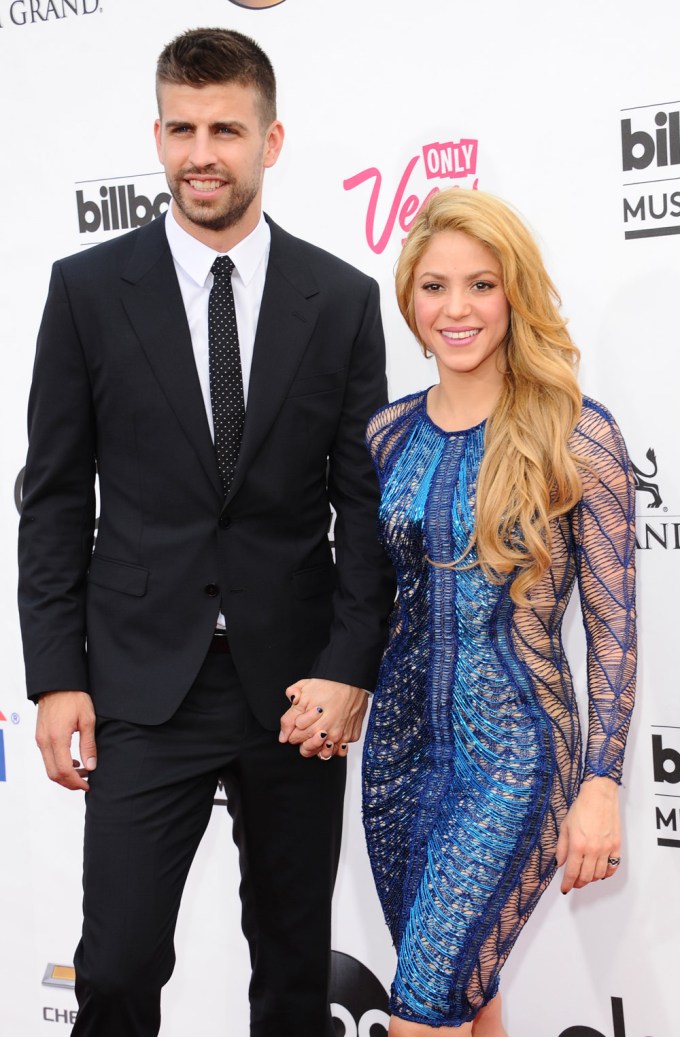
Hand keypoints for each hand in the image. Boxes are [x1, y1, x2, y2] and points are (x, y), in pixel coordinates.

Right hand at [35, 690, 96, 790]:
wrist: (58, 684)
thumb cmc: (73, 697)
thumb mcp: (87, 720)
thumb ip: (88, 745)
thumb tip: (91, 765)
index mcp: (57, 738)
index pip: (64, 770)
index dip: (76, 782)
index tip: (87, 784)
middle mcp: (45, 741)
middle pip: (54, 773)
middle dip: (69, 782)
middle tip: (85, 782)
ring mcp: (40, 739)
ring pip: (49, 768)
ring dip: (64, 774)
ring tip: (82, 771)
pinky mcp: (40, 737)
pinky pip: (47, 758)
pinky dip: (58, 765)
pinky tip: (73, 761)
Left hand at [279, 679, 367, 759]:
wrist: (352, 678)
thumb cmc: (327, 683)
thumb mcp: (302, 692)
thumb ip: (289, 715)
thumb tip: (283, 735)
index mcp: (312, 724)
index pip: (294, 739)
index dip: (293, 731)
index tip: (297, 723)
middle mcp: (327, 733)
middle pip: (307, 750)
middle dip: (303, 741)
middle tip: (306, 729)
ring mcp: (341, 736)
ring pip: (325, 754)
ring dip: (320, 746)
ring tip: (320, 733)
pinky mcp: (352, 735)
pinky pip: (341, 750)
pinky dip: (337, 745)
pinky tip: (334, 734)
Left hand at [556, 776, 620, 892]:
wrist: (599, 796)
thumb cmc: (581, 808)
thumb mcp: (565, 827)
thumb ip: (561, 848)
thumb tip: (560, 864)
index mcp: (577, 845)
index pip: (572, 872)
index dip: (567, 884)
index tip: (565, 889)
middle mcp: (593, 850)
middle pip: (586, 876)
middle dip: (579, 883)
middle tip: (574, 883)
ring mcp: (606, 849)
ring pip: (599, 874)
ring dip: (591, 879)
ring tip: (585, 876)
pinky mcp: (617, 846)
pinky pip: (613, 867)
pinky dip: (606, 874)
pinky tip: (600, 873)